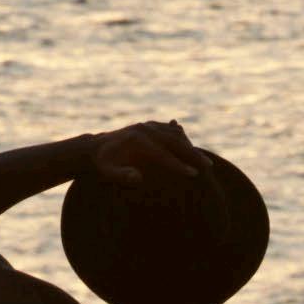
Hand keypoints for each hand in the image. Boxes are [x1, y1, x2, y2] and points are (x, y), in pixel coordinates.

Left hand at [86, 119, 201, 187]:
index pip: (163, 154)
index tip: (193, 175)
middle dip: (192, 154)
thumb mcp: (107, 172)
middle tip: (208, 167)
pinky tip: (187, 141)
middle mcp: (144, 129)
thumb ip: (121, 175)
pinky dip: (180, 135)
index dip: (179, 165)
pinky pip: (169, 129)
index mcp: (136, 141)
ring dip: (190, 146)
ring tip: (204, 161)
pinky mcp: (149, 125)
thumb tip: (137, 178)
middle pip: (174, 141)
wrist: (95, 147)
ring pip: (174, 134)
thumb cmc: (103, 164)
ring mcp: (147, 125)